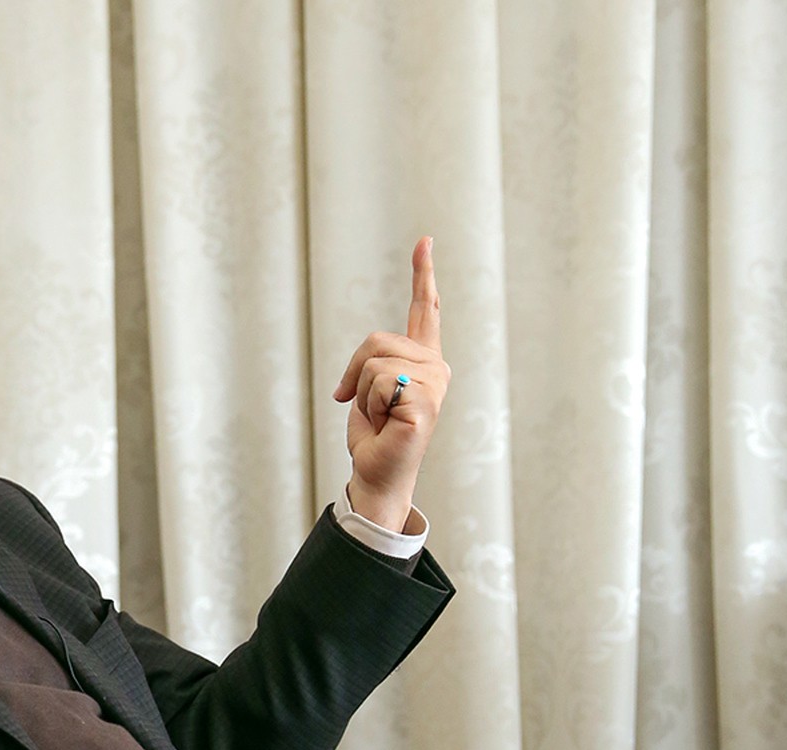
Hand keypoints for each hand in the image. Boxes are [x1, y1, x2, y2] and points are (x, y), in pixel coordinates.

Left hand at [332, 236, 449, 530]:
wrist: (378, 472)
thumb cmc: (375, 435)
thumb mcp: (364, 389)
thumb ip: (369, 364)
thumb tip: (351, 383)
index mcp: (423, 360)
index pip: (424, 309)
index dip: (423, 274)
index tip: (425, 240)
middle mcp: (435, 367)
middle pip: (375, 341)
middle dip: (355, 373)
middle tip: (369, 406)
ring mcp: (435, 384)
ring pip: (374, 362)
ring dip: (363, 393)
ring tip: (381, 417)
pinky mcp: (425, 401)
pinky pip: (379, 383)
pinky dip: (370, 405)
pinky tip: (388, 423)